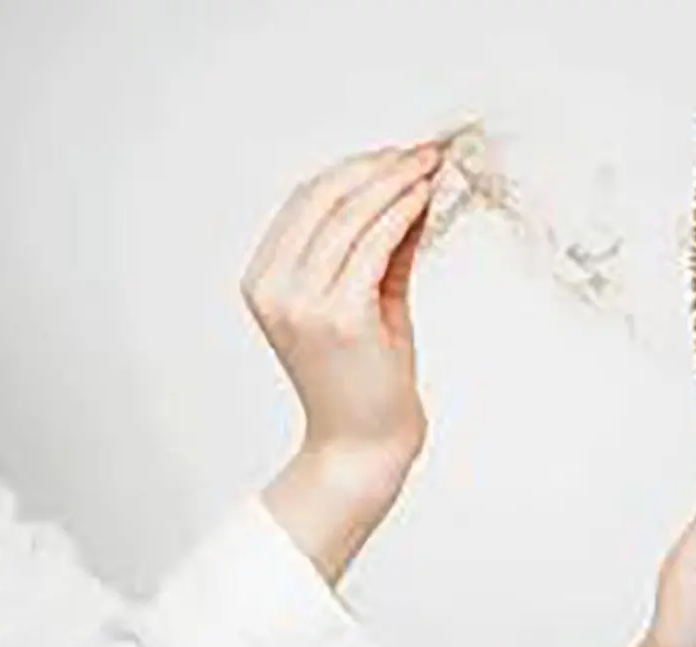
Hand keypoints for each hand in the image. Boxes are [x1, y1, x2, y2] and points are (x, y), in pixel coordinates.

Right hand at [243, 141, 442, 579]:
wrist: (363, 445)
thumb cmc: (365, 381)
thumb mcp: (369, 301)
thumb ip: (382, 248)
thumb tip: (413, 191)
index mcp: (264, 280)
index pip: (306, 201)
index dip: (354, 169)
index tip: (398, 155)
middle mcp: (274, 288)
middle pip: (325, 198)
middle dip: (378, 167)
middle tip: (422, 153)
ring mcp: (303, 302)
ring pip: (351, 215)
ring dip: (396, 183)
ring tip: (431, 167)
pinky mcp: (340, 316)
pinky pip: (373, 245)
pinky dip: (402, 213)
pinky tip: (425, 198)